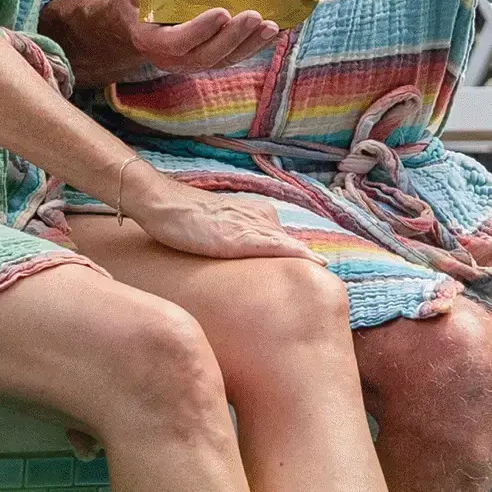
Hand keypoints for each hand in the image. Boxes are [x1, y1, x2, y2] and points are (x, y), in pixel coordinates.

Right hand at [104, 0, 280, 74]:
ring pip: (225, 58)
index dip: (199, 30)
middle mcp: (174, 57)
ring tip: (270, 26)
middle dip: (232, 37)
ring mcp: (195, 60)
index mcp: (152, 40)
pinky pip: (235, 56)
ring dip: (249, 43)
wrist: (141, 19)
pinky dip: (255, 46)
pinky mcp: (211, 58)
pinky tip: (273, 31)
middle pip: (207, 55)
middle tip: (253, 16)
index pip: (177, 42)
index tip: (221, 12)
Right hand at [120, 159, 323, 262]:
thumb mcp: (214, 231)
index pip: (284, 241)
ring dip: (308, 262)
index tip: (317, 275)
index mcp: (256, 215)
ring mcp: (253, 225)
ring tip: (328, 282)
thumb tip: (240, 267)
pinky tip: (316, 263)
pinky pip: (278, 246)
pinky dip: (298, 254)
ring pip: (290, 246)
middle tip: (324, 287)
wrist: (162, 204)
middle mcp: (261, 216)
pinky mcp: (243, 237)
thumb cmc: (182, 219)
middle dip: (306, 264)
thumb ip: (232, 242)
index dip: (297, 259)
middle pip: (291, 245)